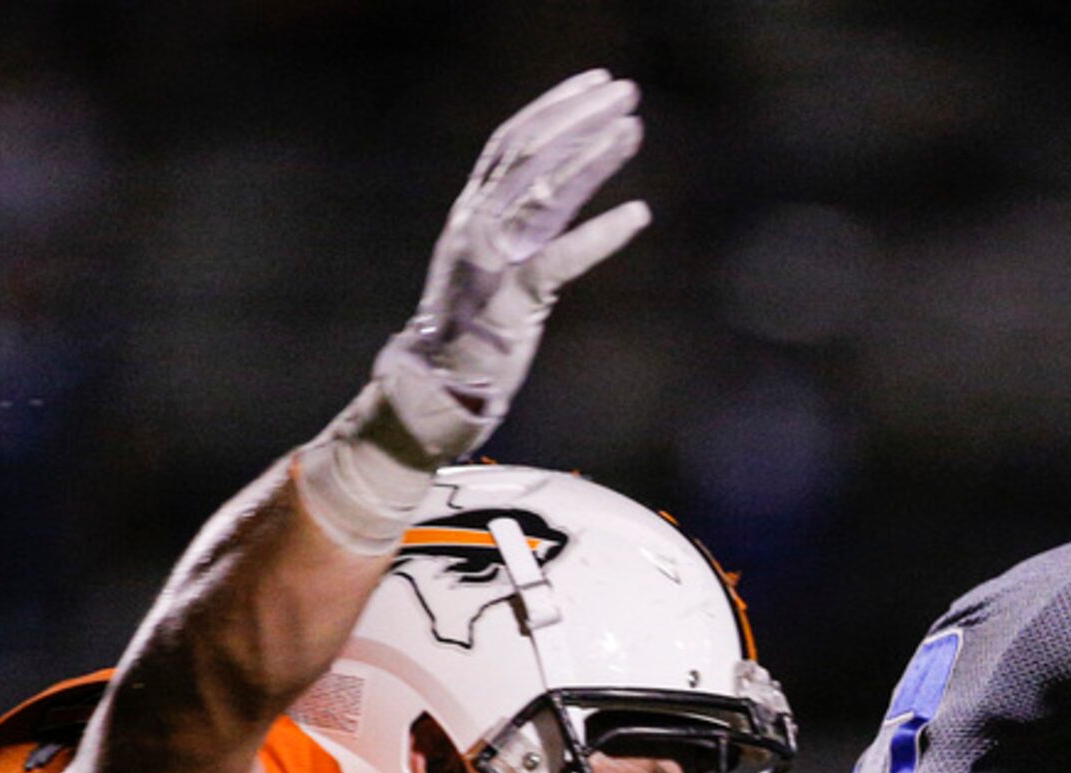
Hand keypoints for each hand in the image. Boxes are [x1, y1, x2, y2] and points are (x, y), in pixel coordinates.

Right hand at [374, 69, 649, 460]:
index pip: (511, 141)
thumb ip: (526, 222)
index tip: (596, 85)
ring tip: (633, 130)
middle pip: (529, 151)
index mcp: (471, 212)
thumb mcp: (496, 261)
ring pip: (543, 191)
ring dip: (591, 156)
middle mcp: (475, 225)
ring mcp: (490, 261)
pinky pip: (561, 258)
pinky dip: (601, 234)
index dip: (554, 107)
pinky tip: (638, 214)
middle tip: (625, 94)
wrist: (433, 389)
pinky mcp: (511, 302)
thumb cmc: (472, 328)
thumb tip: (570, 179)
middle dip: (579, 117)